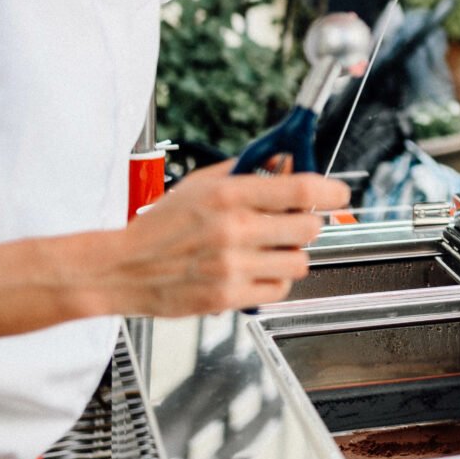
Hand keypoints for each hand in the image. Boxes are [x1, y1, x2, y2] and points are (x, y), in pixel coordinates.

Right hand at [109, 162, 348, 315]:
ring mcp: (231, 266)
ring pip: (299, 263)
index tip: (339, 195)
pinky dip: (274, 281)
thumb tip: (286, 161)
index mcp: (228, 195)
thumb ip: (246, 171)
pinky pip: (279, 289)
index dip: (330, 192)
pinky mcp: (227, 297)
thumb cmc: (159, 227)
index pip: (300, 190)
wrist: (121, 269)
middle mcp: (234, 230)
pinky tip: (254, 271)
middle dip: (307, 225)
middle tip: (292, 224)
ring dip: (291, 256)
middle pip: (308, 228)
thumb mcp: (200, 185)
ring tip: (267, 251)